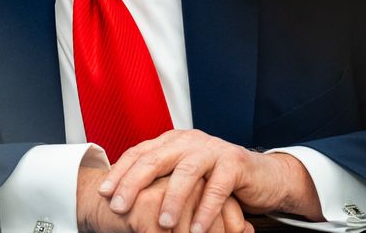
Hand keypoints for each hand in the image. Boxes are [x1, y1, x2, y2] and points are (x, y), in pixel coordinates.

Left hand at [96, 130, 322, 231]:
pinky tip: (198, 229)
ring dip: (172, 200)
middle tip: (119, 207)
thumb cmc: (216, 180)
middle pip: (156, 159)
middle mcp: (190, 141)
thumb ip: (160, 180)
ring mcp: (213, 150)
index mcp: (173, 141)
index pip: (140, 153)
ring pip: (186, 172)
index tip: (103, 193)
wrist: (262, 177)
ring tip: (162, 224)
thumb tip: (121, 197)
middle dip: (134, 184)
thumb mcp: (184, 177)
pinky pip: (217, 187)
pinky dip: (206, 210)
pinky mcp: (235, 164)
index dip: (120, 172)